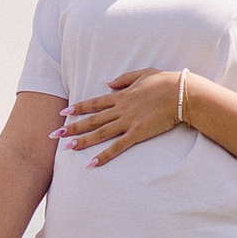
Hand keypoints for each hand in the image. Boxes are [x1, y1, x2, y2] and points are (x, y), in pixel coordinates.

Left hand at [58, 69, 184, 167]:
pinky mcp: (137, 133)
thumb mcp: (142, 74)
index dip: (78, 108)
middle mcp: (120, 109)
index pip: (94, 103)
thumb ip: (123, 79)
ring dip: (83, 141)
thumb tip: (107, 83)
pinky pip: (117, 147)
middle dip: (72, 127)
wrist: (181, 93)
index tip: (63, 112)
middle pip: (92, 120)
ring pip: (100, 134)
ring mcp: (128, 122)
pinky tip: (92, 164)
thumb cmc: (165, 82)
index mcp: (121, 96)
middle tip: (55, 135)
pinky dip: (104, 156)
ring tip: (67, 149)